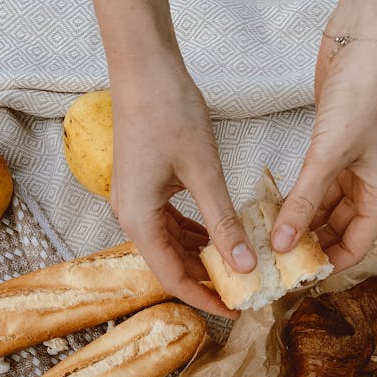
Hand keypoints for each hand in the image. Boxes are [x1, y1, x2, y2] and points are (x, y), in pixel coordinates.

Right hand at [110, 59, 254, 318]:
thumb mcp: (203, 172)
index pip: (173, 278)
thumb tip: (245, 266)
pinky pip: (170, 224)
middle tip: (243, 292)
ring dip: (201, 258)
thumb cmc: (168, 110)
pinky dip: (195, 235)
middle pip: (170, 265)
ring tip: (237, 269)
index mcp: (138, 220)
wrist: (142, 64)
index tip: (235, 311)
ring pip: (171, 245)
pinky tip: (220, 237)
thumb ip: (223, 223)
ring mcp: (136, 201)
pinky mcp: (144, 187)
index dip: (205, 299)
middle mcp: (131, 217)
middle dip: (206, 281)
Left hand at [271, 34, 376, 272]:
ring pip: (322, 210)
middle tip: (273, 260)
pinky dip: (294, 200)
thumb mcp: (330, 154)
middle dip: (308, 246)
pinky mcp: (332, 150)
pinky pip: (313, 187)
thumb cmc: (365, 92)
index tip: (295, 277)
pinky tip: (271, 209)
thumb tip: (283, 244)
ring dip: (298, 223)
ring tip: (266, 238)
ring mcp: (350, 167)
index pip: (356, 247)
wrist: (368, 37)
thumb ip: (304, 202)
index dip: (328, 264)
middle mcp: (368, 185)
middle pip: (337, 232)